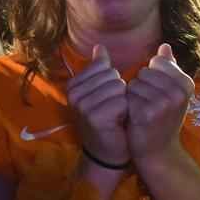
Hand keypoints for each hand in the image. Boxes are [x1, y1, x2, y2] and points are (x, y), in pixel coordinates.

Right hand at [66, 45, 128, 165]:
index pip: (103, 67)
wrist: (107, 152)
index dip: (113, 82)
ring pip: (118, 87)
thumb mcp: (101, 91)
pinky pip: (121, 102)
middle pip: (112, 76)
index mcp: (73, 84)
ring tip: (115, 116)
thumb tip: (99, 47)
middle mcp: (74, 94)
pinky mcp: (95, 117)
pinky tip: (118, 122)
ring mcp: (83, 106)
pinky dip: (125, 112)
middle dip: (119, 92)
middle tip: (112, 109)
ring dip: (123, 102)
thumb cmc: (107, 119)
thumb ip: (99, 68)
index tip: (106, 99)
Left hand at [125, 43, 194, 162]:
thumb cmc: (163, 118)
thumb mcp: (172, 92)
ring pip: (134, 83)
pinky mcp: (147, 113)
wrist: (158, 151)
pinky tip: (135, 118)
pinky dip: (127, 106)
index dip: (151, 77)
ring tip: (142, 112)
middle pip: (144, 72)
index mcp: (187, 84)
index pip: (157, 62)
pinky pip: (127, 96)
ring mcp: (163, 103)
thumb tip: (164, 46)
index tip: (158, 94)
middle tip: (149, 106)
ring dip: (133, 97)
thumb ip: (169, 68)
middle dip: (141, 87)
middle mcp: (178, 92)